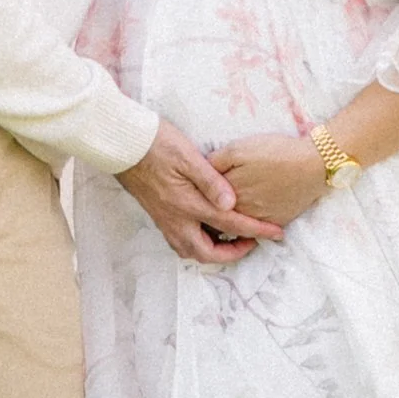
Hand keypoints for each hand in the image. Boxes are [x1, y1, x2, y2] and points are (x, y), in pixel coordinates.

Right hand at [117, 119, 280, 266]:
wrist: (122, 144)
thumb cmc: (155, 144)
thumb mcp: (187, 156)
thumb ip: (211, 181)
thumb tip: (231, 204)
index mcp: (187, 205)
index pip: (229, 225)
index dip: (256, 231)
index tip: (276, 234)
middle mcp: (176, 219)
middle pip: (207, 252)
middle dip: (232, 253)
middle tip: (251, 242)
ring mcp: (165, 219)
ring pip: (191, 250)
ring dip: (213, 250)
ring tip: (230, 237)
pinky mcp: (158, 215)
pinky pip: (181, 241)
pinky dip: (198, 242)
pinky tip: (205, 228)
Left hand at [209, 129, 328, 228]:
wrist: (313, 165)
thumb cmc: (276, 152)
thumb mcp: (239, 148)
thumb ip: (215, 162)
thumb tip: (200, 173)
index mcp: (228, 194)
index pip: (203, 201)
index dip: (197, 197)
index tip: (191, 196)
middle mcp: (240, 213)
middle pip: (216, 219)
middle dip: (206, 217)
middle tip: (199, 214)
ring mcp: (258, 221)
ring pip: (234, 229)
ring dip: (225, 225)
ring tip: (218, 219)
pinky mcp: (274, 224)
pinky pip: (255, 231)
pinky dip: (247, 228)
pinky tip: (244, 220)